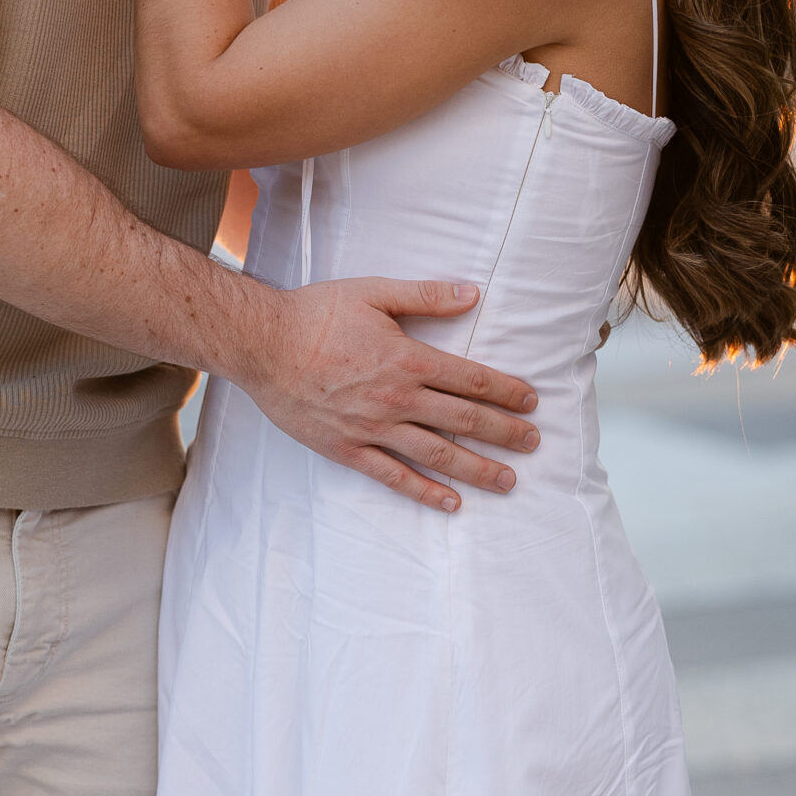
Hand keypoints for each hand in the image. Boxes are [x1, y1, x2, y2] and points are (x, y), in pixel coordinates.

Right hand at [237, 276, 540, 510]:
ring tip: (508, 480)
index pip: (472, 379)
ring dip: (477, 469)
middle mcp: (397, 398)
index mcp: (408, 358)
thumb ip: (426, 295)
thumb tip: (473, 293)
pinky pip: (394, 476)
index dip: (507, 391)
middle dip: (504, 432)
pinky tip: (451, 503)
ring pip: (437, 454)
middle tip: (534, 443)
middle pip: (464, 420)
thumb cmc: (316, 313)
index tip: (531, 401)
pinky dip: (425, 492)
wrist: (262, 344)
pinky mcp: (348, 448)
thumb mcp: (373, 292)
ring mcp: (373, 428)